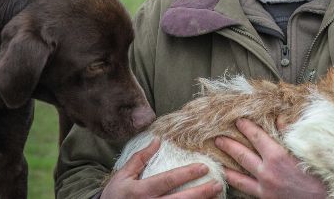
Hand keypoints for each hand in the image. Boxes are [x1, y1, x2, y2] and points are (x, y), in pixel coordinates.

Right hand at [102, 137, 222, 197]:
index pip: (167, 180)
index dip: (186, 173)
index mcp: (141, 191)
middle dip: (200, 192)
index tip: (203, 167)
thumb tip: (157, 140)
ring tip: (215, 195)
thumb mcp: (123, 175)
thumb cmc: (115, 194)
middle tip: (217, 184)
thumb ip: (140, 158)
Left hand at [214, 119, 326, 198]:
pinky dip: (236, 184)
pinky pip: (246, 190)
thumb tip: (280, 118)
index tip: (238, 121)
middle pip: (242, 155)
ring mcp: (264, 188)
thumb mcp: (307, 149)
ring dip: (227, 166)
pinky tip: (230, 180)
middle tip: (218, 138)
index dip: (246, 127)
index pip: (256, 136)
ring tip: (217, 160)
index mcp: (277, 156)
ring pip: (238, 176)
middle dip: (228, 145)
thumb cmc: (319, 174)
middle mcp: (267, 172)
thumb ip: (291, 133)